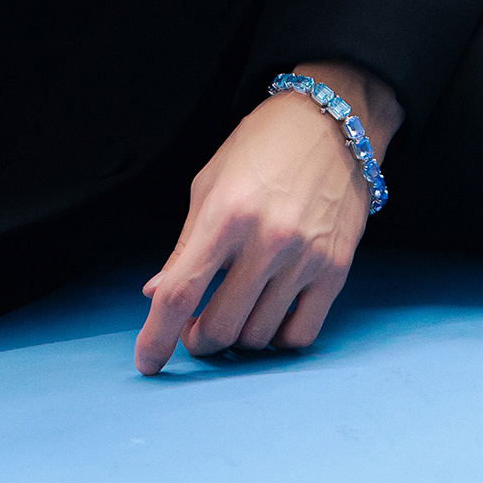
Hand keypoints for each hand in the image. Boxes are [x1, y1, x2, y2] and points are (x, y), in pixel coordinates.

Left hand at [134, 60, 398, 373]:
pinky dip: (277, 339)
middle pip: (221, 327)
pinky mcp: (336, 270)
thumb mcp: (210, 183)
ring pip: (259, 336)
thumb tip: (155, 294)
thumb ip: (184, 244)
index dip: (157, 336)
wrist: (334, 120)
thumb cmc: (264, 144)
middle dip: (199, 339)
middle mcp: (267, 240)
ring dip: (237, 338)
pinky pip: (301, 334)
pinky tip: (267, 316)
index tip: (147, 362)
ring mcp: (305, 259)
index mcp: (225, 214)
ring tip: (233, 311)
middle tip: (195, 326)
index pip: (181, 292)